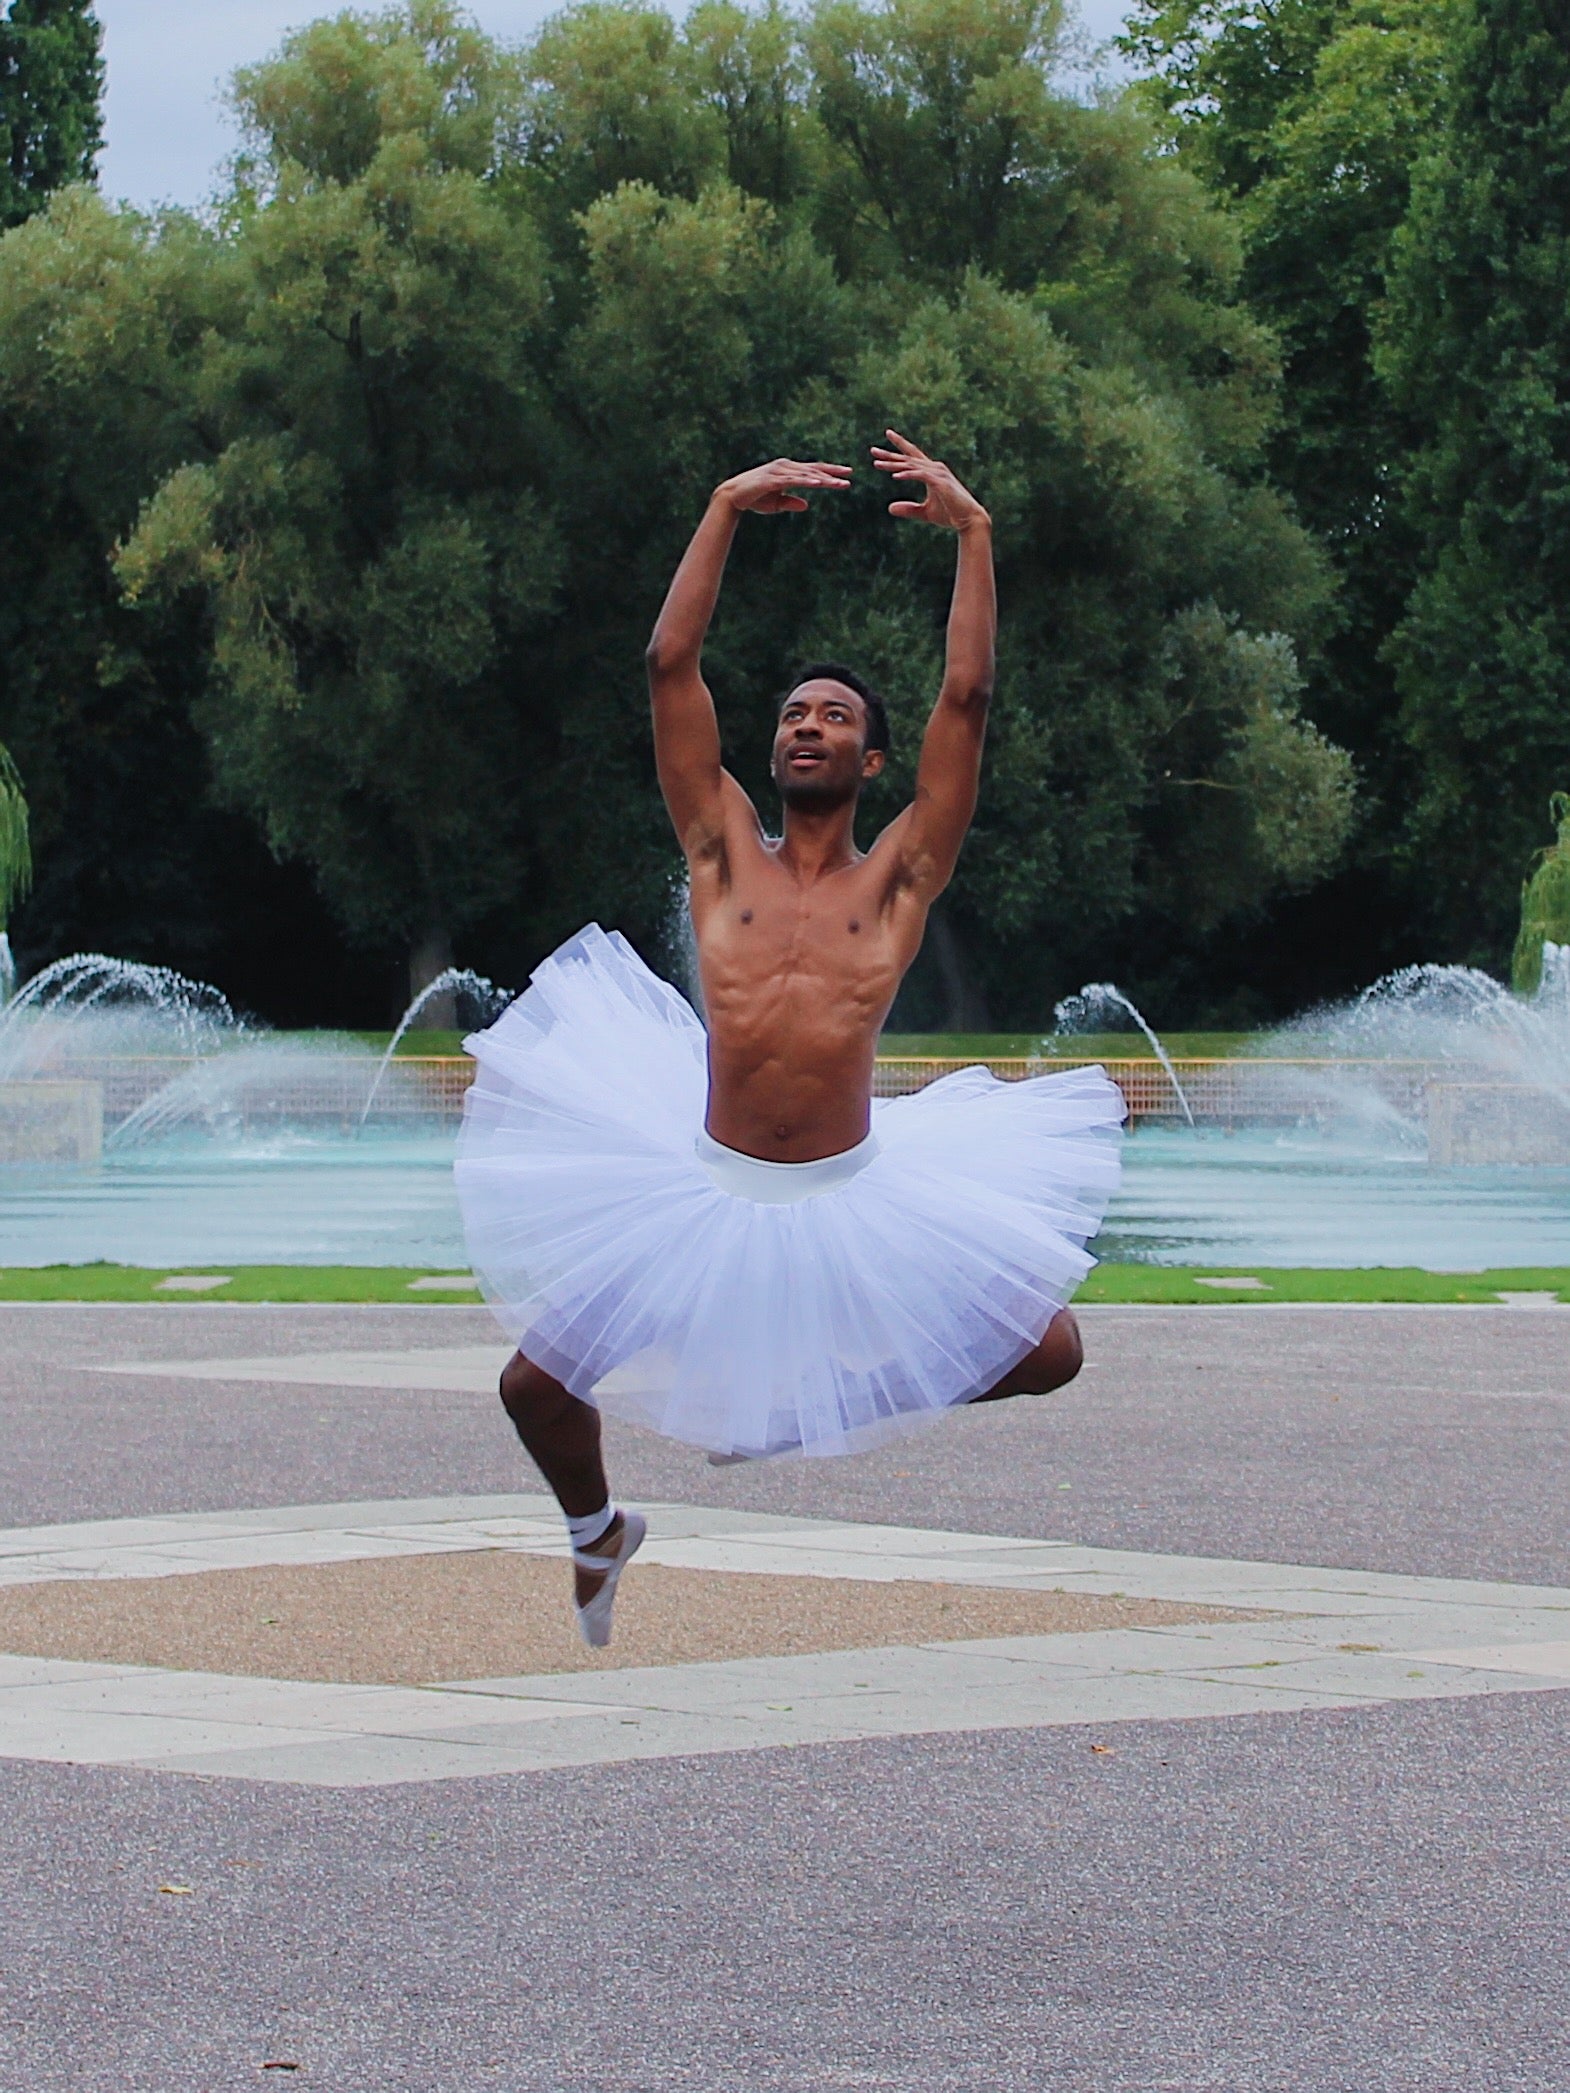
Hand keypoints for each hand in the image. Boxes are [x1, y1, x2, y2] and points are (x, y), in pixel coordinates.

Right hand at [717, 458, 852, 514]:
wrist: (732, 496)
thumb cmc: (754, 498)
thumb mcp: (776, 503)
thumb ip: (791, 502)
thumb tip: (807, 505)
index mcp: (788, 471)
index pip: (813, 470)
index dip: (830, 471)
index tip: (846, 474)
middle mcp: (785, 467)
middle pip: (813, 469)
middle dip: (832, 473)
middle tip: (849, 475)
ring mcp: (778, 471)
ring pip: (806, 474)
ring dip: (823, 478)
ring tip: (838, 483)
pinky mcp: (772, 479)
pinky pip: (793, 480)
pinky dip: (806, 481)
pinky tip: (818, 483)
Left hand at [872, 430, 988, 530]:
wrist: (969, 520)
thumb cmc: (950, 514)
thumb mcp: (924, 513)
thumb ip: (908, 509)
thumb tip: (889, 508)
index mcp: (931, 472)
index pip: (912, 456)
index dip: (900, 445)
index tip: (887, 435)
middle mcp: (935, 468)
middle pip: (908, 458)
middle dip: (889, 455)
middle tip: (872, 451)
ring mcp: (938, 474)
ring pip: (911, 466)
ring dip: (894, 465)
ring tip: (877, 464)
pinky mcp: (940, 482)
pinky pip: (920, 476)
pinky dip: (908, 474)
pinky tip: (895, 476)